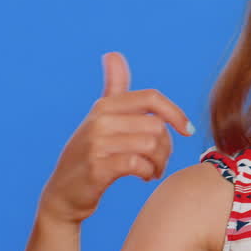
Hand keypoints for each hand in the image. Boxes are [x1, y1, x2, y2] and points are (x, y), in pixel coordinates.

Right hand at [38, 51, 195, 224]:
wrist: (63, 195)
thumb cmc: (89, 156)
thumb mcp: (99, 119)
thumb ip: (112, 89)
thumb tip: (113, 54)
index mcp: (104, 106)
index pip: (151, 98)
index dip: (175, 113)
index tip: (188, 131)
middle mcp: (99, 120)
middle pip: (156, 126)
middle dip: (167, 147)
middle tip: (159, 161)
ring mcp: (96, 143)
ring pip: (151, 145)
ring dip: (160, 162)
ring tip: (152, 170)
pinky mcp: (97, 167)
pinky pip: (139, 164)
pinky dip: (148, 172)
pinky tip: (143, 177)